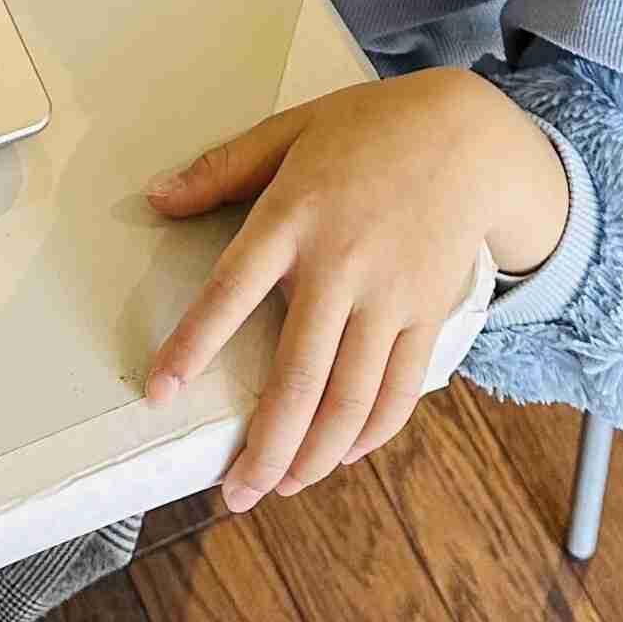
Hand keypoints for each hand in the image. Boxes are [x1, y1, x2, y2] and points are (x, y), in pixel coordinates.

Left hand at [142, 69, 567, 509]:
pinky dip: (370, 433)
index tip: (159, 393)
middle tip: (233, 493)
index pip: (230, 292)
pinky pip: (399, 389)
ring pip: (350, 398)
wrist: (468, 134)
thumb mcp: (290, 130)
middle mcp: (341, 265)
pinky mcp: (428, 314)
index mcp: (294, 216)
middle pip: (298, 377)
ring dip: (313, 456)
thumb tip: (154, 197)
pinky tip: (342, 455)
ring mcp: (390, 296)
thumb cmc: (370, 128)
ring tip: (281, 487)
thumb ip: (221, 168)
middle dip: (263, 446)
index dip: (193, 346)